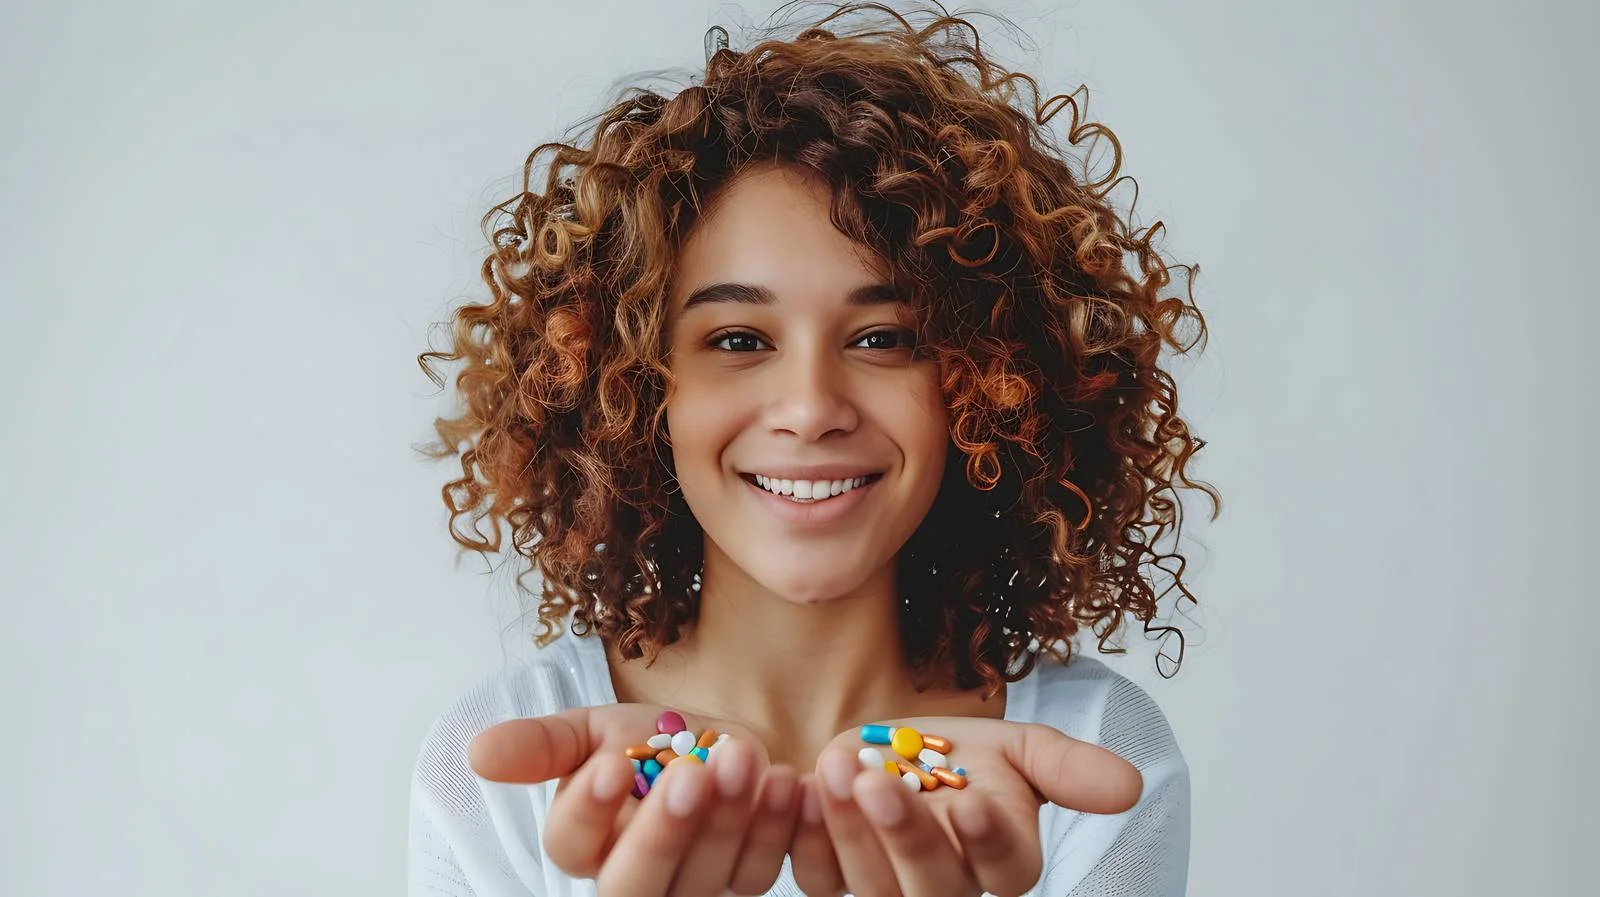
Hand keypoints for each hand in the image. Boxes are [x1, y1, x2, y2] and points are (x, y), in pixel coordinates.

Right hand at [468, 704, 803, 895]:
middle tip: (690, 773)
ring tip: (740, 754)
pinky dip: (774, 826)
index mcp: (585, 841)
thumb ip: (542, 745)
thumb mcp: (595, 729)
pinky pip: (760, 870)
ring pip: (706, 878)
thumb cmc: (650, 740)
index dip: (588, 811)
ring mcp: (693, 885)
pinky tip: (783, 781)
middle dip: (664, 831)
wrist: (721, 740)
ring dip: (727, 818)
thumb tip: (477, 752)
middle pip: (635, 887)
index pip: (570, 846)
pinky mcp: (745, 878)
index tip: (611, 764)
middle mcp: (634, 875)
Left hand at [788, 717, 1141, 896]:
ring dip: (850, 829)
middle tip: (879, 781)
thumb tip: (1130, 786)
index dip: (987, 840)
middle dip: (906, 834)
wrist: (893, 749)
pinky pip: (817, 876)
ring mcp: (886, 886)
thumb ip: (1068, 769)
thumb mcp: (1019, 748)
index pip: (1004, 868)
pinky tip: (798, 789)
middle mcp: (947, 885)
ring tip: (838, 765)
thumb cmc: (963, 754)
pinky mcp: (833, 876)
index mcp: (1003, 859)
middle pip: (932, 886)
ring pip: (871, 886)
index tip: (972, 802)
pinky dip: (805, 837)